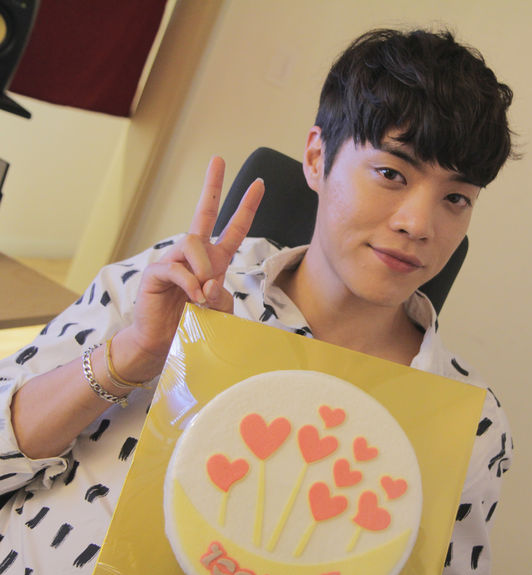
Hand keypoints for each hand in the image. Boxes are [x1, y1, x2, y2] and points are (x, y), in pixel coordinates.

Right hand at [116, 157, 263, 376]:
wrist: (163, 343)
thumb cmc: (193, 325)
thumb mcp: (219, 312)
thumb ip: (221, 297)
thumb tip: (211, 281)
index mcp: (214, 260)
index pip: (233, 228)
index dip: (247, 207)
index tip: (259, 184)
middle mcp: (194, 255)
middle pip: (204, 212)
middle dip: (212, 185)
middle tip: (218, 159)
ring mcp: (174, 260)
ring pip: (192, 242)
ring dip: (203, 268)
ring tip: (202, 294)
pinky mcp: (157, 272)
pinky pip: (177, 267)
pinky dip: (189, 283)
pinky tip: (193, 297)